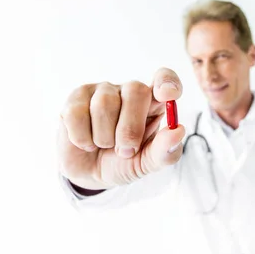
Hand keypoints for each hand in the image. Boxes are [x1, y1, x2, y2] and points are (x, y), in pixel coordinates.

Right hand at [57, 68, 185, 189]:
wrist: (89, 175)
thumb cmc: (123, 162)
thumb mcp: (147, 163)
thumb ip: (165, 151)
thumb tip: (178, 130)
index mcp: (153, 103)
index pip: (165, 78)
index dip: (167, 82)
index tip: (167, 95)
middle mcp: (129, 91)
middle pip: (136, 91)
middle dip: (130, 129)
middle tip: (125, 151)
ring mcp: (102, 91)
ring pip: (105, 104)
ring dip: (104, 138)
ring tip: (104, 146)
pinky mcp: (76, 98)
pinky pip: (78, 113)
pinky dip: (83, 138)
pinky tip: (86, 142)